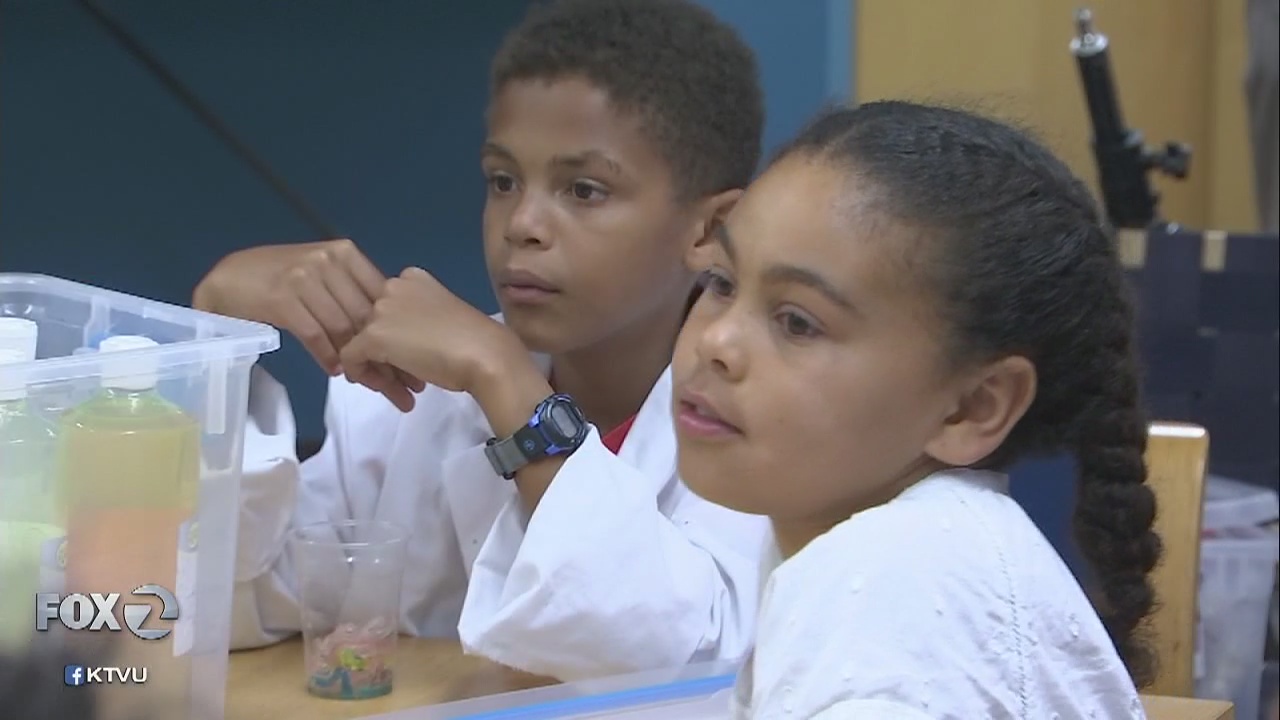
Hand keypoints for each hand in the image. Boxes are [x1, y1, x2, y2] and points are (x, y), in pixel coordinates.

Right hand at [193, 239, 384, 373]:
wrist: (229, 279)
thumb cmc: (281, 278)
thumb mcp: (323, 274)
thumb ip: (353, 292)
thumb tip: (388, 327)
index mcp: (345, 254)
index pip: (380, 296)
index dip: (396, 332)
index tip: (409, 362)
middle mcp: (328, 262)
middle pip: (365, 315)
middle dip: (384, 353)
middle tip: (397, 384)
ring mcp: (304, 279)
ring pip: (342, 328)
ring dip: (357, 361)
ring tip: (366, 381)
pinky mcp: (282, 299)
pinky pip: (315, 335)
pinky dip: (328, 356)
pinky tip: (336, 370)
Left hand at [339, 267, 527, 411]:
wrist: (486, 355)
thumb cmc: (474, 341)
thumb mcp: (442, 321)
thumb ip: (417, 323)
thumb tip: (401, 345)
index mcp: (413, 278)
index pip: (387, 310)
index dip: (395, 338)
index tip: (412, 361)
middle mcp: (392, 285)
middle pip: (370, 325)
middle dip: (385, 357)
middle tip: (407, 382)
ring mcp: (381, 309)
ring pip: (360, 343)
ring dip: (378, 370)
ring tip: (403, 394)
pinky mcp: (373, 335)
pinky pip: (351, 358)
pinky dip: (364, 376)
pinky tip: (390, 391)